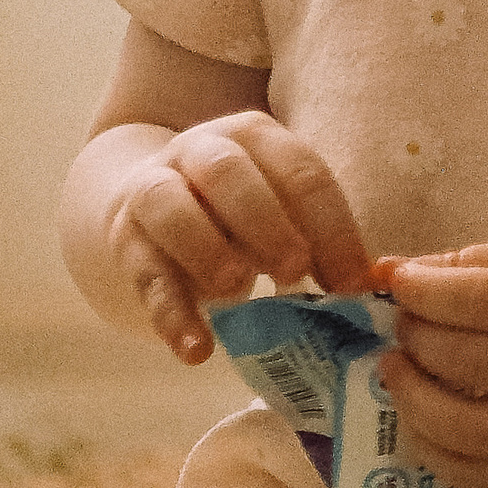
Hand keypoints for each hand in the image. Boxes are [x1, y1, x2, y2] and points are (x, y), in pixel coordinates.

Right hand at [105, 113, 373, 363]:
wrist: (153, 199)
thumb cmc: (239, 210)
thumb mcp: (279, 206)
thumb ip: (315, 236)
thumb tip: (362, 286)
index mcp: (254, 137)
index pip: (299, 170)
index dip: (332, 226)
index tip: (355, 283)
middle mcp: (199, 152)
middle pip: (227, 171)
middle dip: (264, 219)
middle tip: (296, 269)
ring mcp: (154, 190)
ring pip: (168, 205)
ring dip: (205, 247)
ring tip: (236, 288)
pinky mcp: (126, 239)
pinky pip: (144, 274)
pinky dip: (170, 314)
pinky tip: (196, 349)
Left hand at [377, 237, 487, 487]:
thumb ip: (474, 262)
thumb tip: (390, 271)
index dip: (427, 293)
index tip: (394, 282)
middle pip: (471, 363)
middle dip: (417, 339)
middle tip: (401, 321)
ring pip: (467, 429)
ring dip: (411, 397)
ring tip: (395, 367)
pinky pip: (478, 473)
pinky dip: (432, 449)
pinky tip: (418, 416)